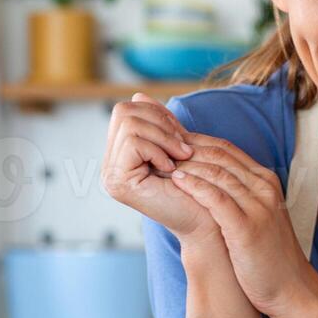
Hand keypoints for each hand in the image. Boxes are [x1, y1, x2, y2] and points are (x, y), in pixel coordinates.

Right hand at [101, 93, 217, 244]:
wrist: (208, 221)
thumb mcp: (176, 145)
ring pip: (129, 124)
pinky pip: (133, 142)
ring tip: (180, 158)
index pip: (125, 110)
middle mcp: (109, 164)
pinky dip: (159, 151)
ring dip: (163, 137)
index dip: (156, 114)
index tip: (181, 136)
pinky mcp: (117, 182)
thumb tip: (139, 95)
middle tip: (182, 148)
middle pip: (123, 112)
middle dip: (159, 123)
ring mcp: (110, 174)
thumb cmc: (198, 186)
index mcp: (120, 154)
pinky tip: (172, 171)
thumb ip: (158, 123)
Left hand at [170, 133, 314, 316]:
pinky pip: (216, 198)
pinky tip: (177, 181)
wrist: (291, 287)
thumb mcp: (258, 216)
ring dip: (186, 165)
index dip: (196, 142)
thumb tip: (206, 182)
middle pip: (220, 155)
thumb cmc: (269, 255)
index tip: (170, 144)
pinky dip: (194, 186)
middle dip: (187, 149)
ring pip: (217, 172)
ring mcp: (258, 206)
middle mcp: (264, 188)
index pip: (227, 149)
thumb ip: (239, 195)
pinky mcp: (247, 227)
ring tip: (161, 162)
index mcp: (266, 182)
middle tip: (159, 149)